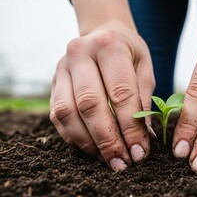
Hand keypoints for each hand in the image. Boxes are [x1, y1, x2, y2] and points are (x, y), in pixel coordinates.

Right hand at [49, 22, 154, 171]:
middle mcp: (80, 53)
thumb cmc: (129, 55)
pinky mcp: (52, 84)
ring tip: (107, 160)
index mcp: (109, 45)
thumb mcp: (144, 70)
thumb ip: (143, 103)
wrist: (102, 33)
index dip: (130, 127)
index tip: (139, 152)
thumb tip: (142, 141)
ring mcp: (61, 68)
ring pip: (67, 113)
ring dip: (88, 143)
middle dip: (107, 140)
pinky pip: (57, 117)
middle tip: (122, 162)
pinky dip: (74, 138)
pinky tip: (92, 150)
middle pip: (90, 104)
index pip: (120, 94)